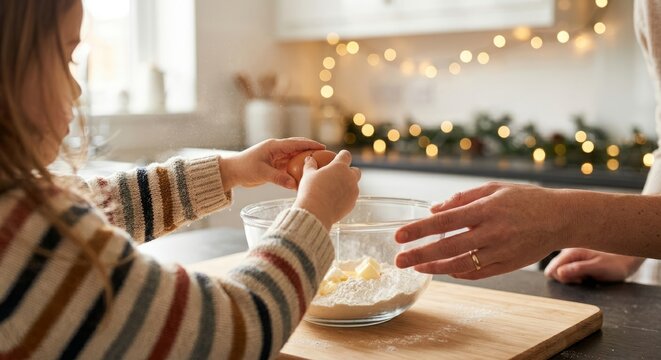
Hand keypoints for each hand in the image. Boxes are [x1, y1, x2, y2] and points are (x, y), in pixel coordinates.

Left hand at [220, 138, 324, 189]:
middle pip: (298, 149)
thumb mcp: (261, 173)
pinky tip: (305, 177)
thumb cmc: (244, 168)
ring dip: (305, 162)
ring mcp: (276, 158)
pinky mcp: (274, 166)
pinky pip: (289, 167)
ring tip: (319, 166)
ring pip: (295, 159)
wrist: (232, 172)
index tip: (323, 147)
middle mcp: (277, 150)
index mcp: (274, 146)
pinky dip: (297, 171)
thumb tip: (294, 185)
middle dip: (311, 151)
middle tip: (326, 156)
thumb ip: (278, 178)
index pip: (296, 143)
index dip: (310, 144)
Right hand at [293, 150, 360, 229]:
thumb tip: (309, 159)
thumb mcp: (308, 176)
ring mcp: (353, 191)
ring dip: (347, 186)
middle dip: (349, 172)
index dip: (342, 156)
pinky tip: (334, 201)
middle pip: (355, 170)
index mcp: (339, 167)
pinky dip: (345, 197)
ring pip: (354, 185)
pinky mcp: (353, 203)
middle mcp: (350, 177)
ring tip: (333, 190)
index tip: (338, 158)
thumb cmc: (311, 191)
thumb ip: (310, 165)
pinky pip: (351, 197)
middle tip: (337, 176)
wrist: (316, 213)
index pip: (346, 155)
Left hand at [394, 182, 572, 279]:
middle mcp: (492, 232)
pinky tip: (443, 269)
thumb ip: (461, 199)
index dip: (420, 229)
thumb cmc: (524, 199)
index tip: (399, 236)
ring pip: (460, 264)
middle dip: (420, 255)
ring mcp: (500, 251)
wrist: (560, 218)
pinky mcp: (507, 265)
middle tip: (399, 260)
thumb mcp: (493, 189)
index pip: (445, 221)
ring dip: (435, 268)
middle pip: (448, 247)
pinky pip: (477, 273)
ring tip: (417, 267)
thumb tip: (433, 210)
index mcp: (486, 209)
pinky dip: (458, 273)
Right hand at [544, 248, 643, 283]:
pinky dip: (575, 275)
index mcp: (572, 251)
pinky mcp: (576, 260)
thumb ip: (578, 269)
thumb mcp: (598, 268)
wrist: (629, 258)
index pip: (552, 269)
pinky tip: (587, 275)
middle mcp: (569, 252)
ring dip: (571, 277)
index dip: (562, 279)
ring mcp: (572, 255)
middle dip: (566, 278)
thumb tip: (559, 273)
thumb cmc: (616, 263)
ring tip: (587, 276)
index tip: (578, 281)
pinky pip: (568, 270)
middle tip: (584, 279)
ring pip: (561, 271)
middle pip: (554, 270)